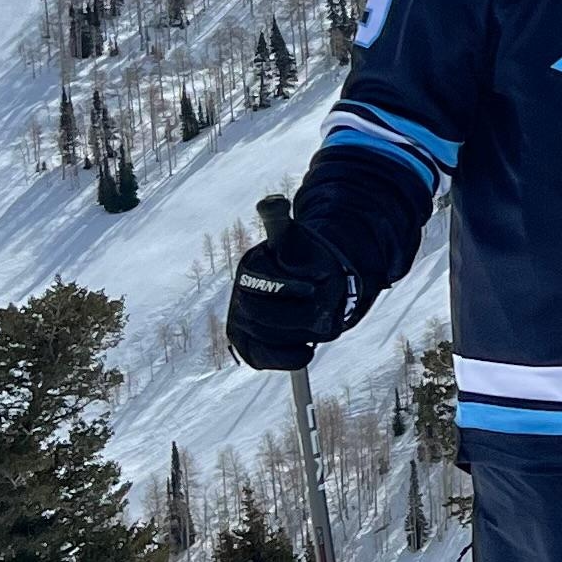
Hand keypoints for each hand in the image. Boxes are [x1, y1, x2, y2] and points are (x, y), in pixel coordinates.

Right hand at [225, 205, 359, 370]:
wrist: (308, 282)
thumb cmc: (302, 259)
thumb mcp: (295, 238)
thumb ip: (282, 223)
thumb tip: (274, 202)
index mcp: (250, 270)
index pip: (263, 286)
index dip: (289, 289)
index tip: (313, 286)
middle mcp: (239, 297)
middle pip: (263, 317)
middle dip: (298, 314)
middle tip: (321, 306)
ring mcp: (241, 323)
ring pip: (268, 339)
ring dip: (298, 333)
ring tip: (317, 321)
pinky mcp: (249, 346)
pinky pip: (262, 359)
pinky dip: (285, 358)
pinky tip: (306, 351)